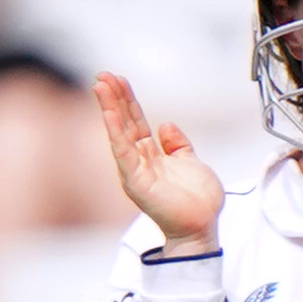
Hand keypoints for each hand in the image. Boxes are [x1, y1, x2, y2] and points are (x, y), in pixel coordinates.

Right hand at [94, 73, 224, 245]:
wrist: (202, 227)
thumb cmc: (197, 201)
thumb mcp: (190, 162)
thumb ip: (177, 144)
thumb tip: (166, 125)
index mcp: (152, 155)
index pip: (136, 120)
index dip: (128, 99)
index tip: (118, 78)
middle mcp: (139, 161)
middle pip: (124, 122)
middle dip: (114, 97)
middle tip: (103, 74)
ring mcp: (135, 171)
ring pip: (119, 133)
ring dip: (109, 108)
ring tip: (100, 86)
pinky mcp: (136, 182)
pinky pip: (123, 154)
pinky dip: (115, 133)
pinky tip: (109, 114)